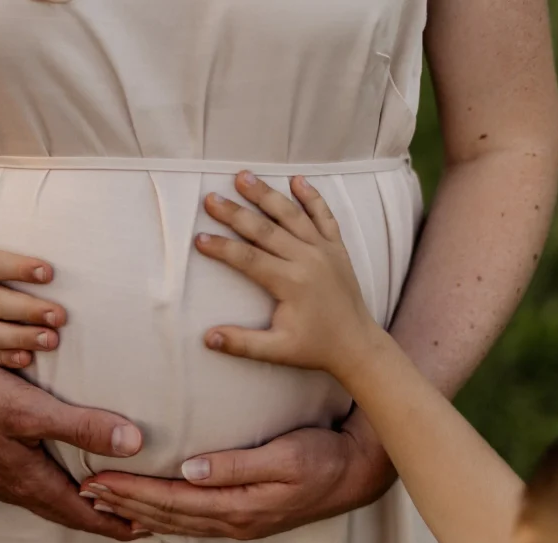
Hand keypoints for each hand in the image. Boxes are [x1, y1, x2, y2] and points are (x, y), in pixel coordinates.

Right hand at [0, 356, 144, 540]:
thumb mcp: (30, 410)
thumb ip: (81, 426)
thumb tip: (134, 443)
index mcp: (35, 485)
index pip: (91, 518)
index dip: (125, 523)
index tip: (157, 525)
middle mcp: (21, 490)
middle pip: (76, 514)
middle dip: (111, 517)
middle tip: (144, 513)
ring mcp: (5, 479)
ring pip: (57, 499)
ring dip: (88, 500)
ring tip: (114, 492)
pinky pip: (41, 483)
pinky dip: (67, 483)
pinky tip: (69, 465)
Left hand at [80, 413, 393, 538]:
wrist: (358, 473)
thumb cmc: (322, 457)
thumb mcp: (283, 457)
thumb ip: (236, 465)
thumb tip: (189, 470)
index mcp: (237, 506)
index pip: (170, 501)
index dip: (131, 491)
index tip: (97, 480)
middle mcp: (232, 520)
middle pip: (164, 515)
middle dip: (122, 503)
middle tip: (84, 491)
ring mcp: (237, 522)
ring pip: (174, 521)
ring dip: (135, 511)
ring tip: (102, 501)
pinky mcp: (242, 516)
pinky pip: (190, 521)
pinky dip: (161, 517)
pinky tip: (146, 513)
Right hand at [196, 173, 379, 380]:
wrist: (358, 345)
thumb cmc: (315, 348)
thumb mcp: (277, 351)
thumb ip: (242, 343)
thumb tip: (208, 338)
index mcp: (291, 283)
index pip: (248, 259)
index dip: (222, 248)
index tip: (199, 238)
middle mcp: (308, 260)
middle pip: (264, 230)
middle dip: (235, 213)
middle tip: (210, 199)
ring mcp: (325, 250)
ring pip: (291, 215)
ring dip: (266, 194)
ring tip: (243, 176)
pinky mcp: (337, 248)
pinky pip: (324, 215)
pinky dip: (312, 196)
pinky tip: (297, 179)